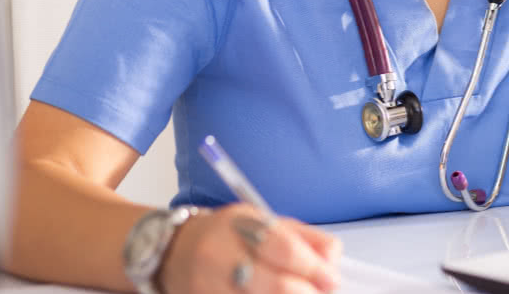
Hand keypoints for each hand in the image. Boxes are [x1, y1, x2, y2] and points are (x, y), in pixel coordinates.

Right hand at [157, 203, 342, 293]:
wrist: (174, 252)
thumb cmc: (229, 235)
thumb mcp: (266, 222)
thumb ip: (304, 238)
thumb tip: (334, 260)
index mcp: (240, 226)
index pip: (283, 248)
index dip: (312, 267)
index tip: (332, 279)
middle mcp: (221, 258)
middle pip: (275, 285)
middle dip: (307, 293)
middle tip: (322, 292)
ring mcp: (210, 288)